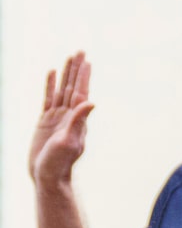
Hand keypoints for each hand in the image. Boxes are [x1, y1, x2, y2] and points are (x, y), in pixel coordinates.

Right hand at [29, 52, 91, 186]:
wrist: (47, 176)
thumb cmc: (60, 162)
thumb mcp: (70, 141)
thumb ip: (78, 121)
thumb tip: (90, 102)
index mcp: (77, 119)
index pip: (81, 92)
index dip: (83, 76)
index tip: (86, 61)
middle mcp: (69, 115)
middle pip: (72, 86)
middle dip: (76, 70)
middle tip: (80, 51)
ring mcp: (57, 117)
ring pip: (61, 90)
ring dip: (65, 74)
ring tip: (69, 58)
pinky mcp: (45, 121)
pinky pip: (48, 98)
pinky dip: (50, 85)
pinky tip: (52, 74)